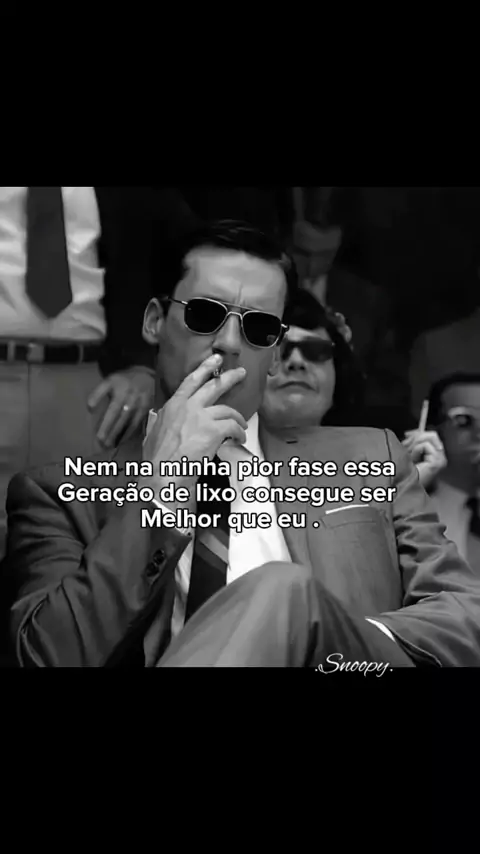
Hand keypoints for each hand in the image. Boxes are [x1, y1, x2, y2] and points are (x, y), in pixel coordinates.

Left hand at [88, 368, 154, 448]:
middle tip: (102, 443)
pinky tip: (121, 441)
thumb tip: (89, 407)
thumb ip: (98, 393)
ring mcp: (139, 406)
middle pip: (119, 419)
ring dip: (119, 435)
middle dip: (111, 431)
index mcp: (120, 393)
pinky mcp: (145, 411)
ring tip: (110, 445)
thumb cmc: (123, 381)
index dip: (106, 422)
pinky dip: (129, 433)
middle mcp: (130, 400)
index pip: (112, 410)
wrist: (145, 376)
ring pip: (128, 423)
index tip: (98, 432)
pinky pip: (136, 424)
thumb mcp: (109, 381)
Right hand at [142, 354, 246, 511]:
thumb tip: (160, 420)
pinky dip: (239, 433)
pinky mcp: (213, 430)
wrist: (163, 473)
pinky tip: (238, 440)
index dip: (204, 369)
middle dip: (229, 378)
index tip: (214, 360)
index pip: (190, 381)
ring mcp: (201, 417)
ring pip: (227, 410)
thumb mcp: (152, 433)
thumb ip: (161, 422)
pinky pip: (233, 427)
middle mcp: (187, 407)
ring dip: (237, 419)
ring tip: (241, 428)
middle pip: (213, 386)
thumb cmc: (157, 460)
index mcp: (173, 406)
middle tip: (240, 373)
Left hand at [402, 429, 446, 488]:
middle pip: (432, 435)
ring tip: (411, 457)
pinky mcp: (437, 462)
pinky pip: (426, 445)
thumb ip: (412, 442)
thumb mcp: (407, 452)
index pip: (432, 436)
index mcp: (435, 455)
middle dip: (417, 438)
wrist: (403, 486)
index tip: (407, 435)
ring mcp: (441, 460)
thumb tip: (411, 433)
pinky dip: (416, 450)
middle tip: (407, 448)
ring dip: (416, 446)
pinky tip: (414, 460)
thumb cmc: (404, 472)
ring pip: (430, 438)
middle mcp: (441, 457)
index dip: (418, 433)